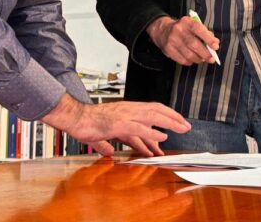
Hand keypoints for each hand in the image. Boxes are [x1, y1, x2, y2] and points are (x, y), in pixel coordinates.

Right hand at [42, 94, 190, 156]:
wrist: (74, 118)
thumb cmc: (86, 124)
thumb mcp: (101, 134)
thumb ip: (108, 142)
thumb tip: (111, 151)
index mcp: (126, 110)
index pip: (152, 108)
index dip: (166, 114)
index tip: (177, 121)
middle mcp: (128, 110)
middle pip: (156, 110)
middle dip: (173, 117)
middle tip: (186, 126)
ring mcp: (125, 116)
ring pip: (152, 116)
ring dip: (169, 122)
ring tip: (182, 128)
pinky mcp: (119, 124)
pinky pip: (139, 128)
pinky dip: (152, 132)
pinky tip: (162, 137)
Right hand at [146, 15, 219, 65]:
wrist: (162, 30)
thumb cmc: (183, 28)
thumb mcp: (193, 25)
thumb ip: (205, 33)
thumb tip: (215, 43)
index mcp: (186, 22)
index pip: (199, 29)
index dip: (208, 39)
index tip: (215, 46)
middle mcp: (178, 30)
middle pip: (194, 44)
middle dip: (205, 53)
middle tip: (211, 58)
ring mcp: (172, 40)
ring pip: (189, 54)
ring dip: (198, 59)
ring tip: (202, 59)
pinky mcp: (168, 50)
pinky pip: (182, 60)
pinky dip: (190, 62)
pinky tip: (192, 60)